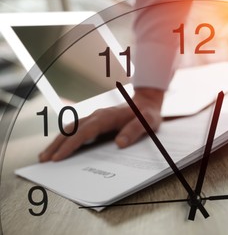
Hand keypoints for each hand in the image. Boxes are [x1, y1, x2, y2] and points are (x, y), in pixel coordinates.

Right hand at [39, 88, 163, 161]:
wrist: (147, 103)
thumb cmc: (147, 114)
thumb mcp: (147, 123)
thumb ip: (134, 131)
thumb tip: (119, 143)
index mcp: (108, 117)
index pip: (85, 132)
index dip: (71, 145)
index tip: (58, 157)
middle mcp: (97, 115)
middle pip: (72, 130)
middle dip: (57, 145)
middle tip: (44, 160)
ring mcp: (95, 117)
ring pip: (71, 128)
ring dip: (57, 141)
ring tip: (45, 157)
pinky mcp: (95, 122)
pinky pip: (76, 129)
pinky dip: (65, 138)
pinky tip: (60, 148)